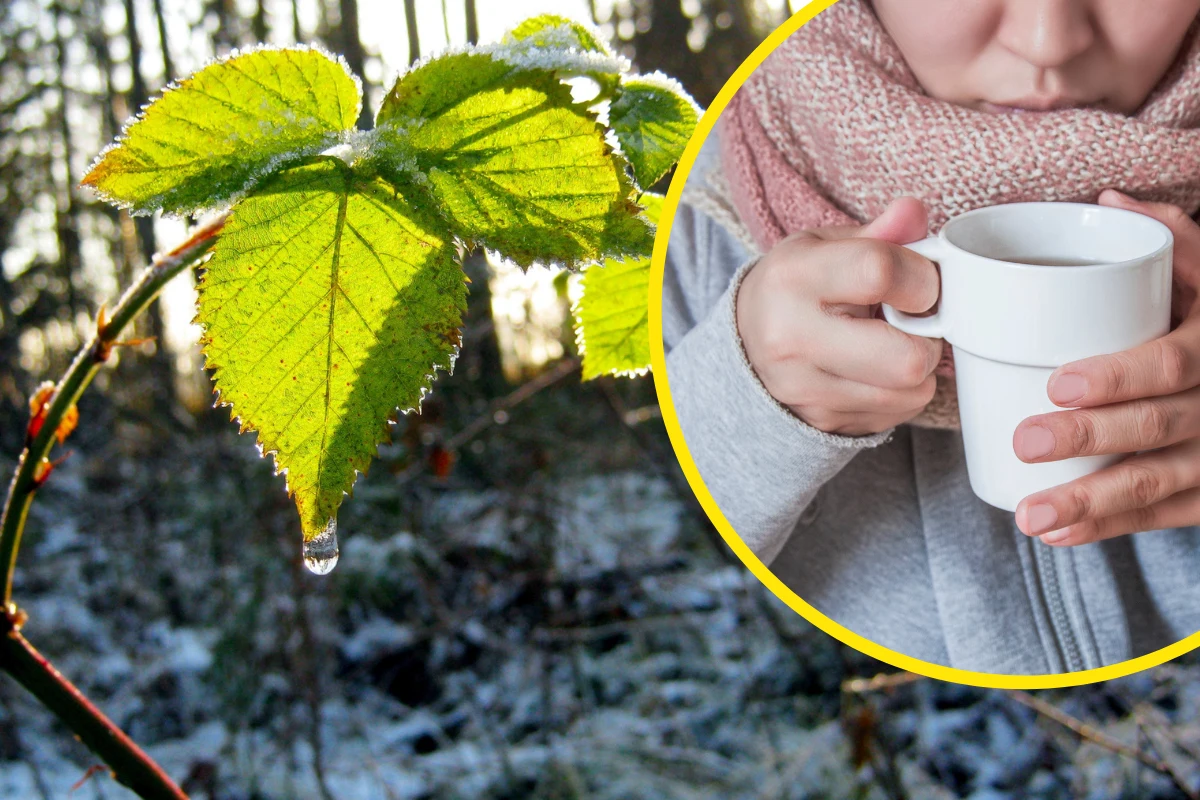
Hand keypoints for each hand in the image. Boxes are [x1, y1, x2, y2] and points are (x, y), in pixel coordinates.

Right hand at [735, 197, 942, 435]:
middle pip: (905, 357)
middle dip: (928, 338)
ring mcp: (805, 388)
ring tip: (892, 344)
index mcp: (792, 277)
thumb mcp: (826, 247)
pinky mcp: (821, 420)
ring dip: (918, 368)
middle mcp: (791, 338)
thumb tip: (914, 213)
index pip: (880, 272)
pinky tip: (877, 370)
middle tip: (913, 323)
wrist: (746, 342)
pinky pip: (898, 413)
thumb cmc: (797, 287)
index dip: (920, 276)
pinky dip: (902, 392)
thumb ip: (878, 233)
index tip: (918, 280)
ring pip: (910, 391)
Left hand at [1014, 189, 1199, 545]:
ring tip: (1030, 515)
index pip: (1172, 363)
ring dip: (1091, 501)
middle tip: (1025, 440)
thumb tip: (1110, 200)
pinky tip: (1057, 534)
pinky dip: (1110, 527)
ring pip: (1159, 481)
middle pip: (1159, 426)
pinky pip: (1164, 514)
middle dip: (1089, 439)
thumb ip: (1176, 241)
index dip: (1118, 376)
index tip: (1058, 384)